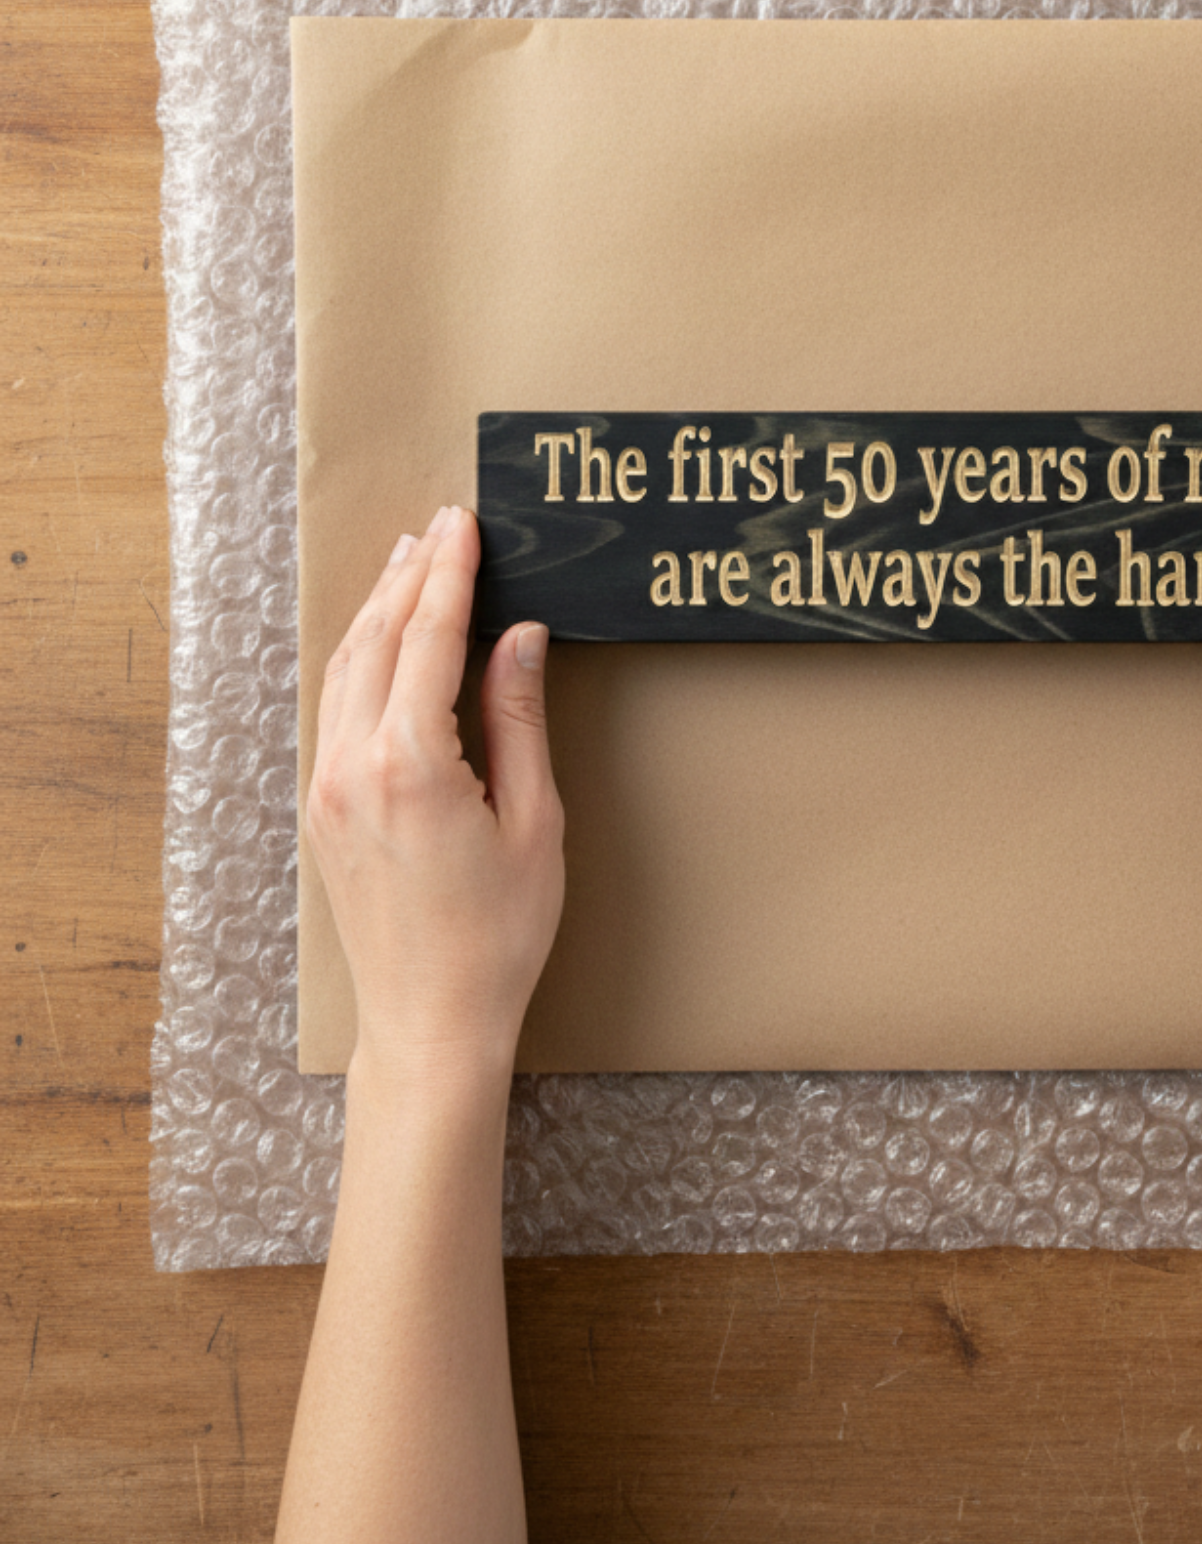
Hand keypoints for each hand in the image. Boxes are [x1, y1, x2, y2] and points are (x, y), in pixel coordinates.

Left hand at [305, 505, 564, 1092]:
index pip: (429, 640)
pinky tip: (381, 641)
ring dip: (379, 611)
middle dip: (409, 577)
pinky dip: (361, 658)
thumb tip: (518, 638)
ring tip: (408, 563)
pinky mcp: (323, 810)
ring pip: (345, 670)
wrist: (432, 1019)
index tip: (462, 524)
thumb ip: (518, 719)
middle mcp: (354, 767)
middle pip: (377, 642)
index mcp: (411, 764)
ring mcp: (329, 789)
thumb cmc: (499, 933)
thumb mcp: (535, 821)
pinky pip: (336, 708)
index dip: (449, 576)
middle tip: (440, 527)